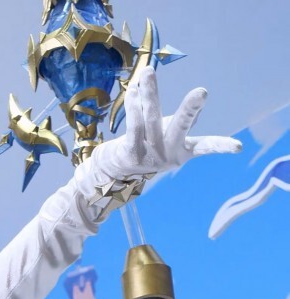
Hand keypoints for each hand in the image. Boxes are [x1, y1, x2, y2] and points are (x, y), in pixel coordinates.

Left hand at [76, 67, 240, 207]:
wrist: (116, 170)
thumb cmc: (149, 146)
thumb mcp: (168, 135)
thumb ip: (182, 122)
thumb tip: (199, 107)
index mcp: (182, 150)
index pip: (205, 147)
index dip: (221, 146)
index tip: (238, 147)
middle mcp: (168, 153)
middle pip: (180, 128)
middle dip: (190, 110)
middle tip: (202, 92)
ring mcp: (149, 155)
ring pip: (151, 119)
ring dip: (150, 93)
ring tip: (148, 71)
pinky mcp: (130, 154)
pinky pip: (133, 124)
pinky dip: (133, 104)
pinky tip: (132, 89)